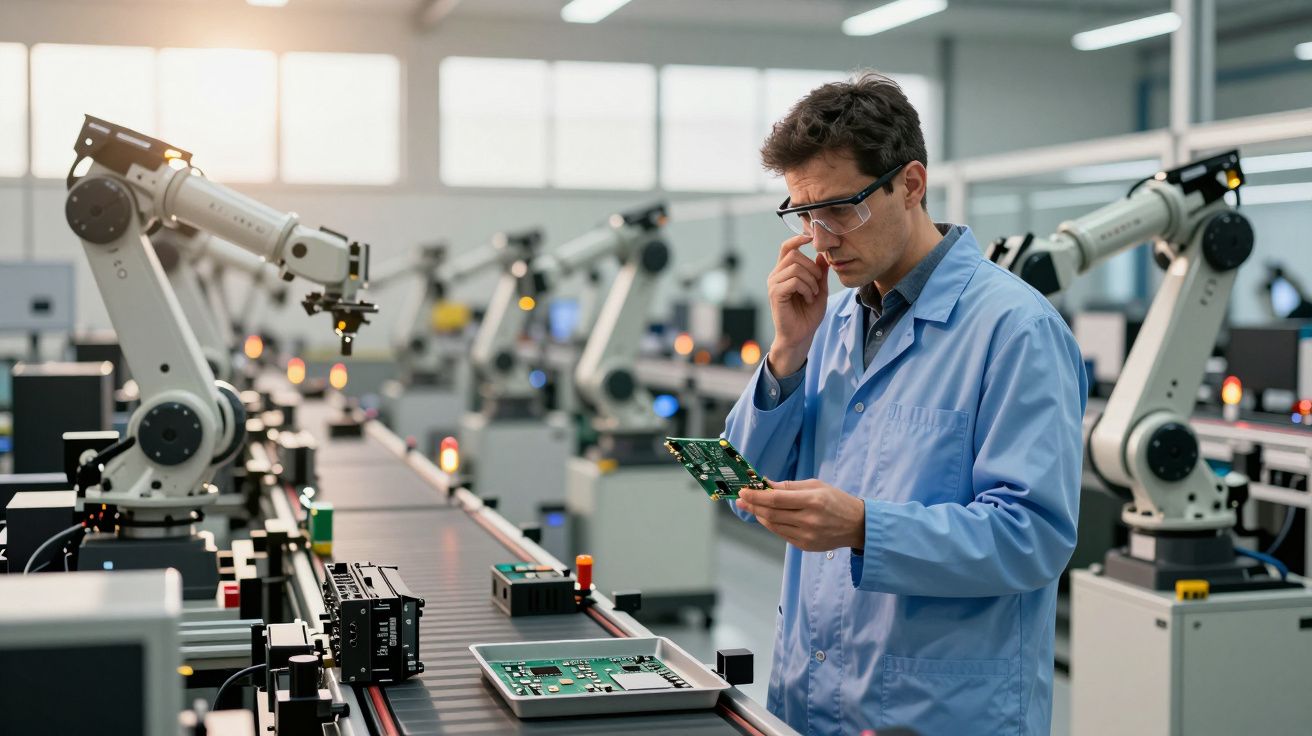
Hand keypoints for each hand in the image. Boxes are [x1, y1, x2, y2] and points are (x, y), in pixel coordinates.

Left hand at [736, 479, 863, 551]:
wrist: (857, 525)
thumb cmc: (836, 501)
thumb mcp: (816, 485)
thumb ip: (789, 486)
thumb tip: (766, 483)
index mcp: (812, 501)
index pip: (776, 499)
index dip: (756, 496)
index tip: (743, 491)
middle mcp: (809, 520)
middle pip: (771, 514)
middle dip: (752, 506)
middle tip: (741, 499)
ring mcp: (807, 535)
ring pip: (773, 526)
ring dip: (759, 515)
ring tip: (752, 507)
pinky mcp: (805, 546)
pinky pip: (781, 534)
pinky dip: (771, 525)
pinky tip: (766, 517)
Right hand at [766, 234, 828, 375]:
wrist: (800, 336)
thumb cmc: (808, 315)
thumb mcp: (819, 290)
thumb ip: (820, 272)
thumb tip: (821, 254)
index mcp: (784, 272)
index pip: (787, 247)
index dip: (797, 239)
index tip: (810, 237)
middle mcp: (776, 275)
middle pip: (794, 254)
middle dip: (812, 268)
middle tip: (817, 285)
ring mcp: (773, 284)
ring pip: (795, 267)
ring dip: (811, 281)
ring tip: (813, 294)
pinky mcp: (775, 294)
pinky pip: (793, 280)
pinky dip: (806, 288)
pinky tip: (808, 299)